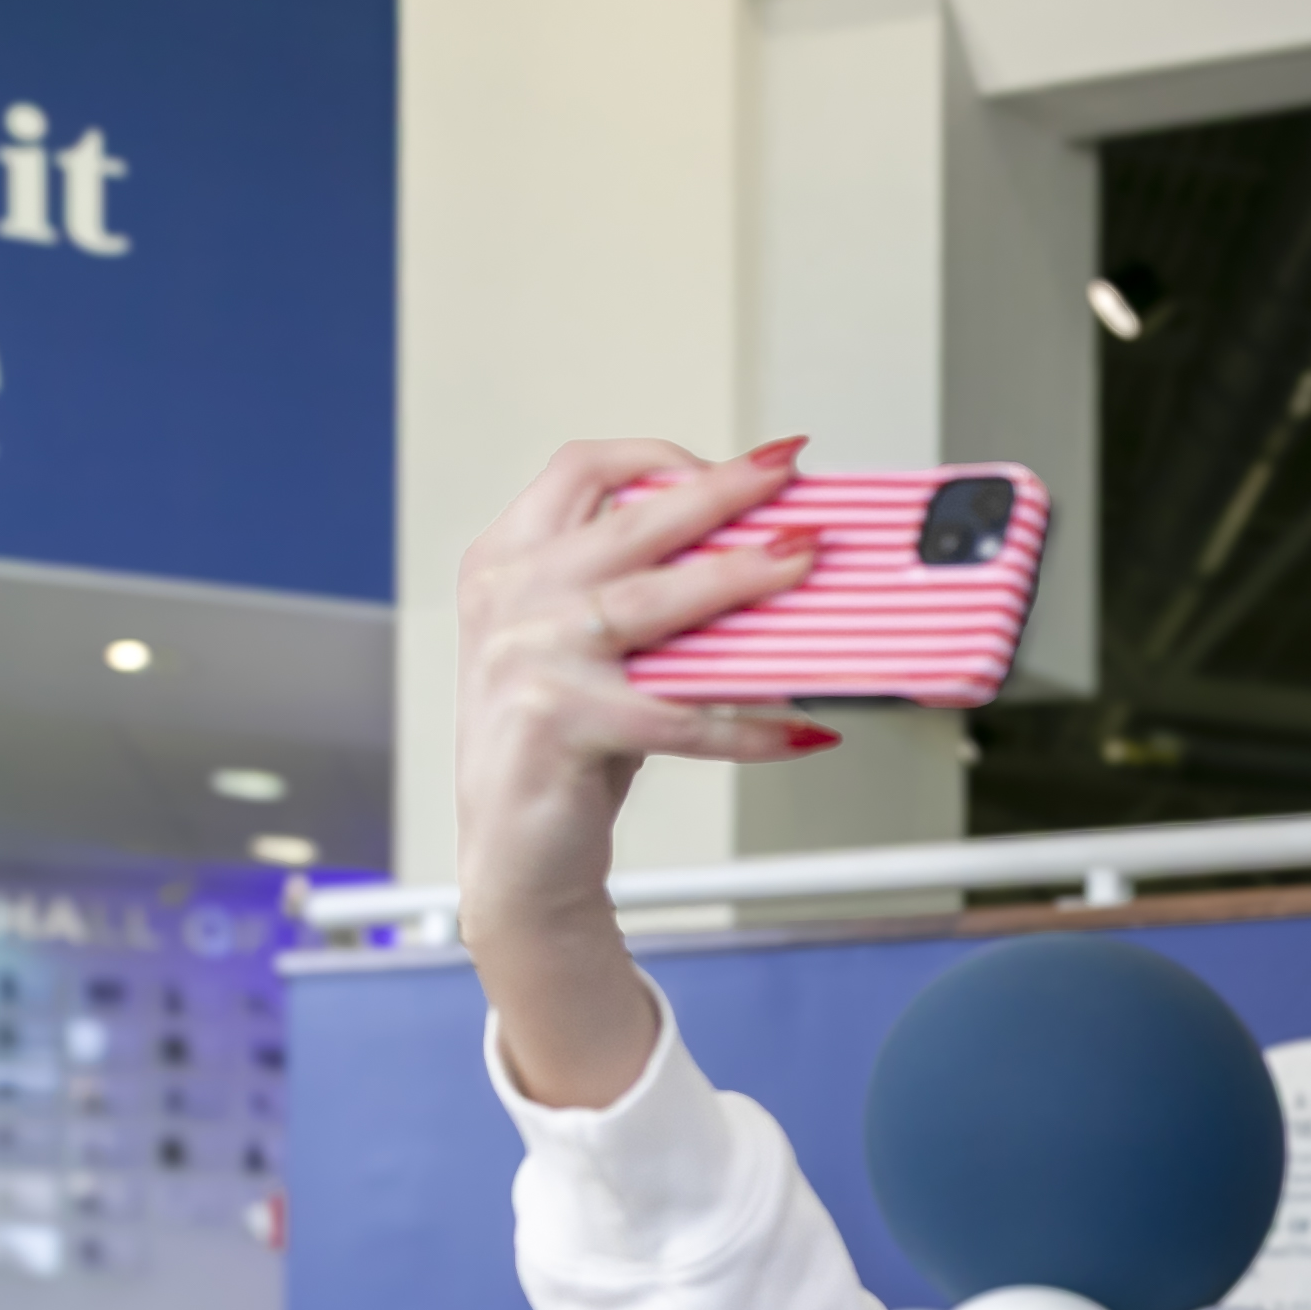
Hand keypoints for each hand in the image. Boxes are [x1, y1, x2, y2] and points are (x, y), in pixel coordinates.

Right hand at [452, 436, 837, 1101]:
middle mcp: (509, 595)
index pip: (582, 471)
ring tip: (803, 564)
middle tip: (790, 483)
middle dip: (722, 495)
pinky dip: (746, 725)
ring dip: (739, 578)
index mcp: (507, 559)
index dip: (663, 457)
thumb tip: (758, 558)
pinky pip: (675, 716)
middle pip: (631, 523)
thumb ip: (644, 595)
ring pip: (653, 602)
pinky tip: (801, 729)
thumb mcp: (591, 650)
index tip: (738, 465)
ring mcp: (526, 656)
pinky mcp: (556, 722)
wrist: (516, 852)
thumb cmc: (564, 743)